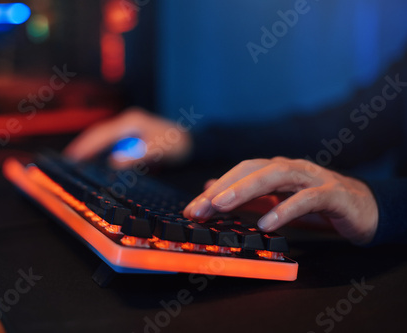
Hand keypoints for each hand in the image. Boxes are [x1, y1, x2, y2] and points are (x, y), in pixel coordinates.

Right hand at [63, 107, 191, 168]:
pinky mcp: (133, 136)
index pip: (102, 134)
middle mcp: (128, 122)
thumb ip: (138, 155)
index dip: (86, 145)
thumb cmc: (178, 144)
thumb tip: (114, 161)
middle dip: (84, 146)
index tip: (73, 156)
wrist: (193, 143)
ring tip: (76, 160)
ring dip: (91, 148)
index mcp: (131, 122)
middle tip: (68, 160)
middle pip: (99, 134)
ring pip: (104, 138)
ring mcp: (130, 128)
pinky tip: (95, 159)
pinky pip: (111, 142)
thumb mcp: (159, 150)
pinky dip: (101, 150)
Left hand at [183, 157, 378, 244]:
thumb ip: (248, 197)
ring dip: (245, 189)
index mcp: (276, 170)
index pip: (240, 173)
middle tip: (199, 208)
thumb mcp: (276, 202)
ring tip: (221, 205)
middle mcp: (291, 168)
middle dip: (223, 187)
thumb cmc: (318, 205)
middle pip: (252, 169)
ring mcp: (313, 178)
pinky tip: (266, 223)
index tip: (192, 209)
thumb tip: (212, 192)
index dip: (215, 189)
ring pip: (276, 175)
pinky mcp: (333, 194)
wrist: (364, 210)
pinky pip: (307, 198)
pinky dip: (285, 209)